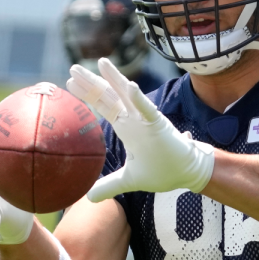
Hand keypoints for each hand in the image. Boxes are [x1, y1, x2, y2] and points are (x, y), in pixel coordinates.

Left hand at [66, 58, 214, 202]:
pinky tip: (129, 86)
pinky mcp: (160, 124)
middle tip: (74, 68)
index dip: (88, 94)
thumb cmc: (163, 170)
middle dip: (92, 82)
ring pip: (127, 95)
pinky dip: (139, 98)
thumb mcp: (129, 180)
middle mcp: (134, 118)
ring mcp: (146, 119)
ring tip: (101, 62)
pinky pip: (148, 110)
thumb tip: (88, 197)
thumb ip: (110, 184)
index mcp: (126, 127)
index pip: (103, 106)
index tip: (70, 83)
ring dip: (114, 79)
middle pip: (109, 96)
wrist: (188, 173)